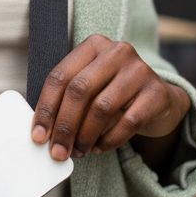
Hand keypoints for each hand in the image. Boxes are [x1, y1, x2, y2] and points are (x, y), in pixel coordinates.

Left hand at [31, 34, 190, 159]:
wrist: (157, 97)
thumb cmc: (112, 91)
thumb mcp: (90, 85)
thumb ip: (66, 99)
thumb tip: (42, 131)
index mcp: (93, 45)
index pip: (60, 76)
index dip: (46, 108)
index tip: (38, 136)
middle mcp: (117, 52)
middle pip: (79, 90)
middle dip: (64, 126)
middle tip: (58, 151)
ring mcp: (140, 70)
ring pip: (102, 107)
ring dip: (86, 136)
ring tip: (79, 151)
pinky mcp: (157, 93)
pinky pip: (128, 122)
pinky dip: (109, 140)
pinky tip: (99, 148)